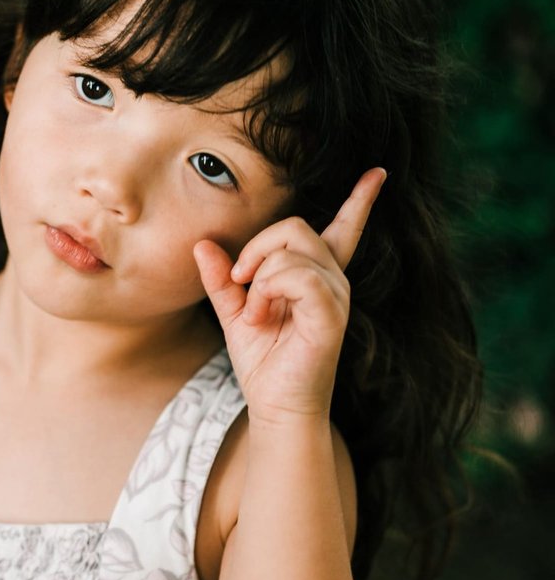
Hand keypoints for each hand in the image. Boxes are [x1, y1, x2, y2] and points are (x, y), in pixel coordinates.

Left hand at [192, 168, 386, 425]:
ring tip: (255, 313)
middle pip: (295, 226)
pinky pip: (299, 277)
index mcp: (314, 276)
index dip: (359, 201)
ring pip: (293, 250)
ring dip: (259, 278)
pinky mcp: (331, 314)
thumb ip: (222, 280)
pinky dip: (269, 290)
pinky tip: (262, 315)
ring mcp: (335, 296)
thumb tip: (202, 244)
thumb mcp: (233, 313)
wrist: (275, 406)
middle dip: (257, 247)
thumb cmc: (263, 362)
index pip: (342, 229)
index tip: (377, 173)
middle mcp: (332, 280)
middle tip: (240, 281)